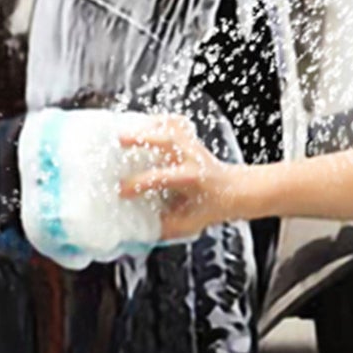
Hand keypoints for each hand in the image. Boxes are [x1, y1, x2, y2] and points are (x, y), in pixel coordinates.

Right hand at [120, 115, 233, 238]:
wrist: (233, 190)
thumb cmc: (211, 207)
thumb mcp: (188, 224)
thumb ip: (164, 227)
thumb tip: (137, 232)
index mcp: (190, 179)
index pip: (160, 178)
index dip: (138, 183)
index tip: (121, 191)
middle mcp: (192, 158)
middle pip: (168, 140)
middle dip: (143, 137)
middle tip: (119, 139)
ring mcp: (192, 145)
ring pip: (172, 126)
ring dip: (148, 125)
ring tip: (126, 128)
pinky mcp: (191, 138)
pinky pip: (175, 122)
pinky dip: (159, 121)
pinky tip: (144, 124)